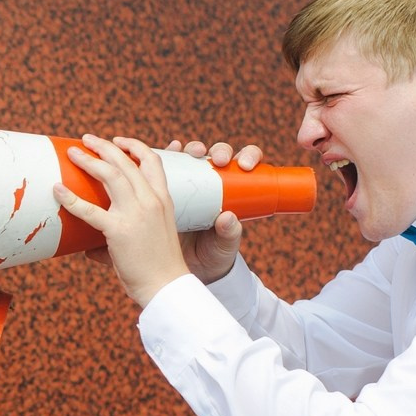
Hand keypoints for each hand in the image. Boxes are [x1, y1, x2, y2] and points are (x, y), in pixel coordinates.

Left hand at [55, 134, 191, 308]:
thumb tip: (89, 246)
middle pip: (126, 162)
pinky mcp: (118, 230)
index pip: (152, 161)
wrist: (167, 286)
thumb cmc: (160, 265)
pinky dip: (71, 198)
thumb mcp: (156, 234)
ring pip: (111, 175)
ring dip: (89, 160)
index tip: (117, 141)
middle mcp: (151, 201)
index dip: (134, 146)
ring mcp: (135, 214)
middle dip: (105, 146)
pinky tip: (58, 190)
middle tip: (86, 139)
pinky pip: (89, 210)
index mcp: (164, 199)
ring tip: (73, 153)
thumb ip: (132, 227)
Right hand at [175, 140, 260, 284]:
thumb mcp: (225, 245)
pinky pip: (167, 166)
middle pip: (218, 154)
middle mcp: (212, 181)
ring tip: (192, 151)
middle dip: (219, 150)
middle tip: (218, 160)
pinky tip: (168, 149)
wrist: (187, 267)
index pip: (244, 164)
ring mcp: (189, 183)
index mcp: (233, 189)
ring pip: (192, 156)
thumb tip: (227, 217)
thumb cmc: (214, 253)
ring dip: (192, 148)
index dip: (249, 156)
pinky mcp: (169, 187)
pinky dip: (167, 154)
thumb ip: (230, 233)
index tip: (245, 166)